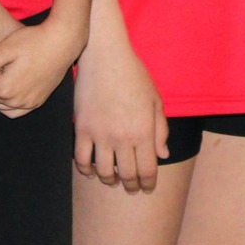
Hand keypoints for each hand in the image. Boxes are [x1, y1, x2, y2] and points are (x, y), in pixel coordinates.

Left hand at [0, 18, 85, 116]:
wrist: (63, 41)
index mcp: (6, 87)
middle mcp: (17, 100)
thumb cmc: (33, 41)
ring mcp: (30, 103)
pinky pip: (17, 111)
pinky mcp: (39, 101)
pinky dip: (8, 104)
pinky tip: (8, 90)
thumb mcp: (4, 49)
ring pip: (1, 107)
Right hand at [73, 38, 168, 192]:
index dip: (148, 183)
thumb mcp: (155, 99)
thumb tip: (162, 155)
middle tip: (131, 188)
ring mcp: (100, 134)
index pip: (147, 170)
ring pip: (103, 171)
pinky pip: (81, 159)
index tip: (147, 187)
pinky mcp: (82, 128)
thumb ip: (160, 129)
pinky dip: (86, 170)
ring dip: (109, 180)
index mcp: (144, 130)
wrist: (105, 56)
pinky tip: (91, 171)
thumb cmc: (134, 75)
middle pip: (126, 174)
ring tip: (113, 180)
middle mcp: (122, 136)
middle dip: (131, 186)